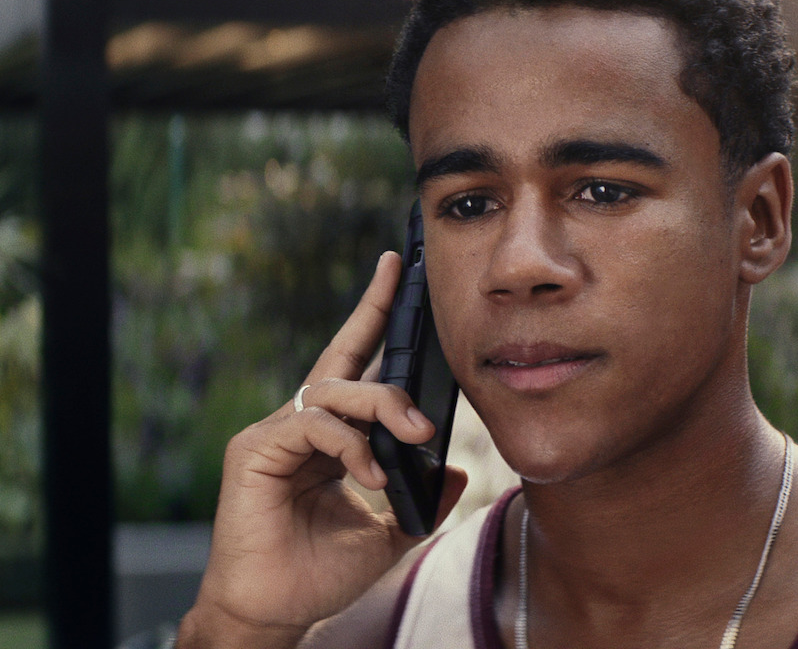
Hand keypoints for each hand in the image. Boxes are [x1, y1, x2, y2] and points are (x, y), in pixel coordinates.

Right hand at [179, 252, 467, 648]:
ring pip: (334, 390)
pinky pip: (311, 426)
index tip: (399, 270)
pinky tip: (370, 474)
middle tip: (412, 312)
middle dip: (374, 315)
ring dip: (382, 408)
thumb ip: (422, 499)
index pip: (357, 365)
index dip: (376, 315)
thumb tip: (456, 471)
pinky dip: (349, 446)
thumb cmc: (320, 572)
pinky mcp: (256, 452)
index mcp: (332, 435)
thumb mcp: (389, 532)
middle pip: (341, 356)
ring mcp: (276, 434)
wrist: (274, 612)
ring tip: (414, 437)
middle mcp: (302, 423)